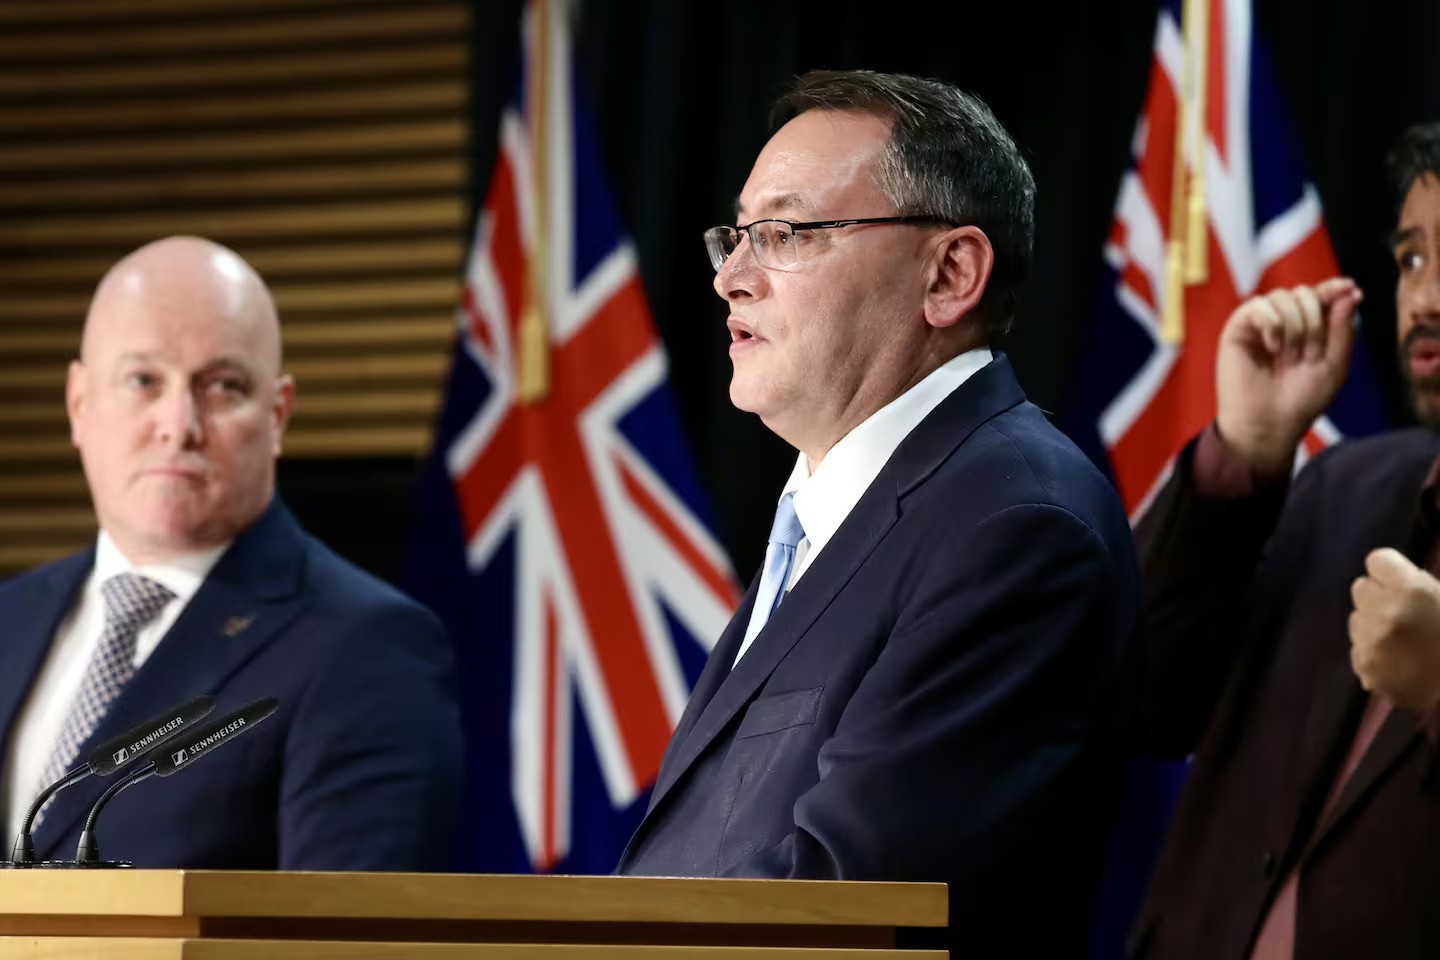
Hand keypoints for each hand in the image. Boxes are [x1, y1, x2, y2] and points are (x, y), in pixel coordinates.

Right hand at [1215, 278, 1362, 476]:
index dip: (1334, 288)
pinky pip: (1258, 305)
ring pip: (1283, 297)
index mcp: (1307, 329)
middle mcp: (1283, 323)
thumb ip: (1342, 329)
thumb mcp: (1334, 365)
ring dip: (1294, 327)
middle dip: (1314, 323)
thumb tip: (1348, 291)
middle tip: (1308, 354)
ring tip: (1287, 356)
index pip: (1321, 296)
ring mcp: (1260, 324)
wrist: (1269, 423)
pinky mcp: (1238, 329)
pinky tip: (1272, 347)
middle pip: (1304, 293)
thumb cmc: (1301, 400)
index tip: (1349, 287)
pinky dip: (1271, 324)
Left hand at [1349, 548, 1439, 712]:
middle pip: (1361, 588)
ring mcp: (1372, 642)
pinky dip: (1373, 652)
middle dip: (1379, 596)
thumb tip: (1386, 574)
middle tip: (1403, 612)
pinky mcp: (1365, 668)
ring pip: (1357, 619)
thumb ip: (1415, 583)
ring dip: (1374, 624)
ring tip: (1405, 641)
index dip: (1389, 572)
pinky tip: (1399, 662)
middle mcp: (1386, 612)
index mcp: (1412, 590)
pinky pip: (1358, 648)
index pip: (1377, 560)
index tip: (1398, 582)